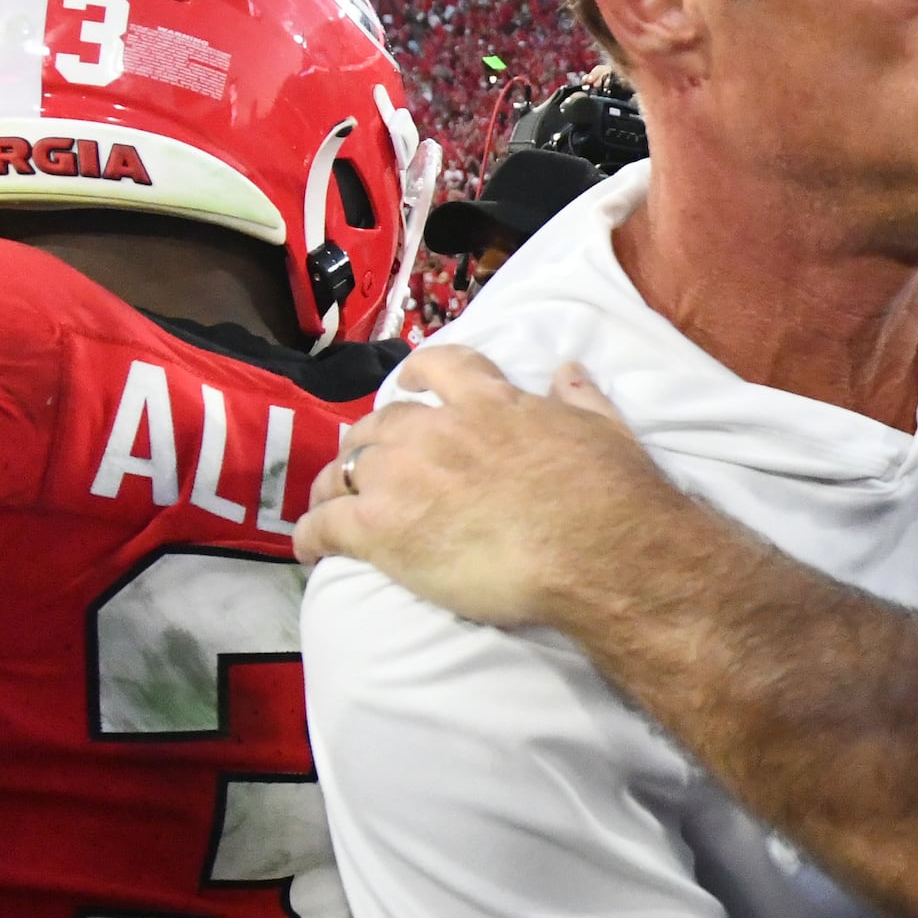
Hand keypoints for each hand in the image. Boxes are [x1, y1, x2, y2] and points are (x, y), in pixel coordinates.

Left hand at [295, 345, 678, 629]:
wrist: (594, 551)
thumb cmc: (611, 495)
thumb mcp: (604, 430)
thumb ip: (579, 399)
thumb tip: (567, 372)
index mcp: (489, 403)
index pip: (441, 366)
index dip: (419, 372)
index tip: (411, 381)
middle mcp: (436, 430)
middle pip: (381, 422)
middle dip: (370, 438)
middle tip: (367, 458)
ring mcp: (404, 477)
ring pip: (346, 468)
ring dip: (335, 482)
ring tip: (330, 500)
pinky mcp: (382, 529)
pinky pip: (326, 525)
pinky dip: (310, 534)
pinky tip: (307, 546)